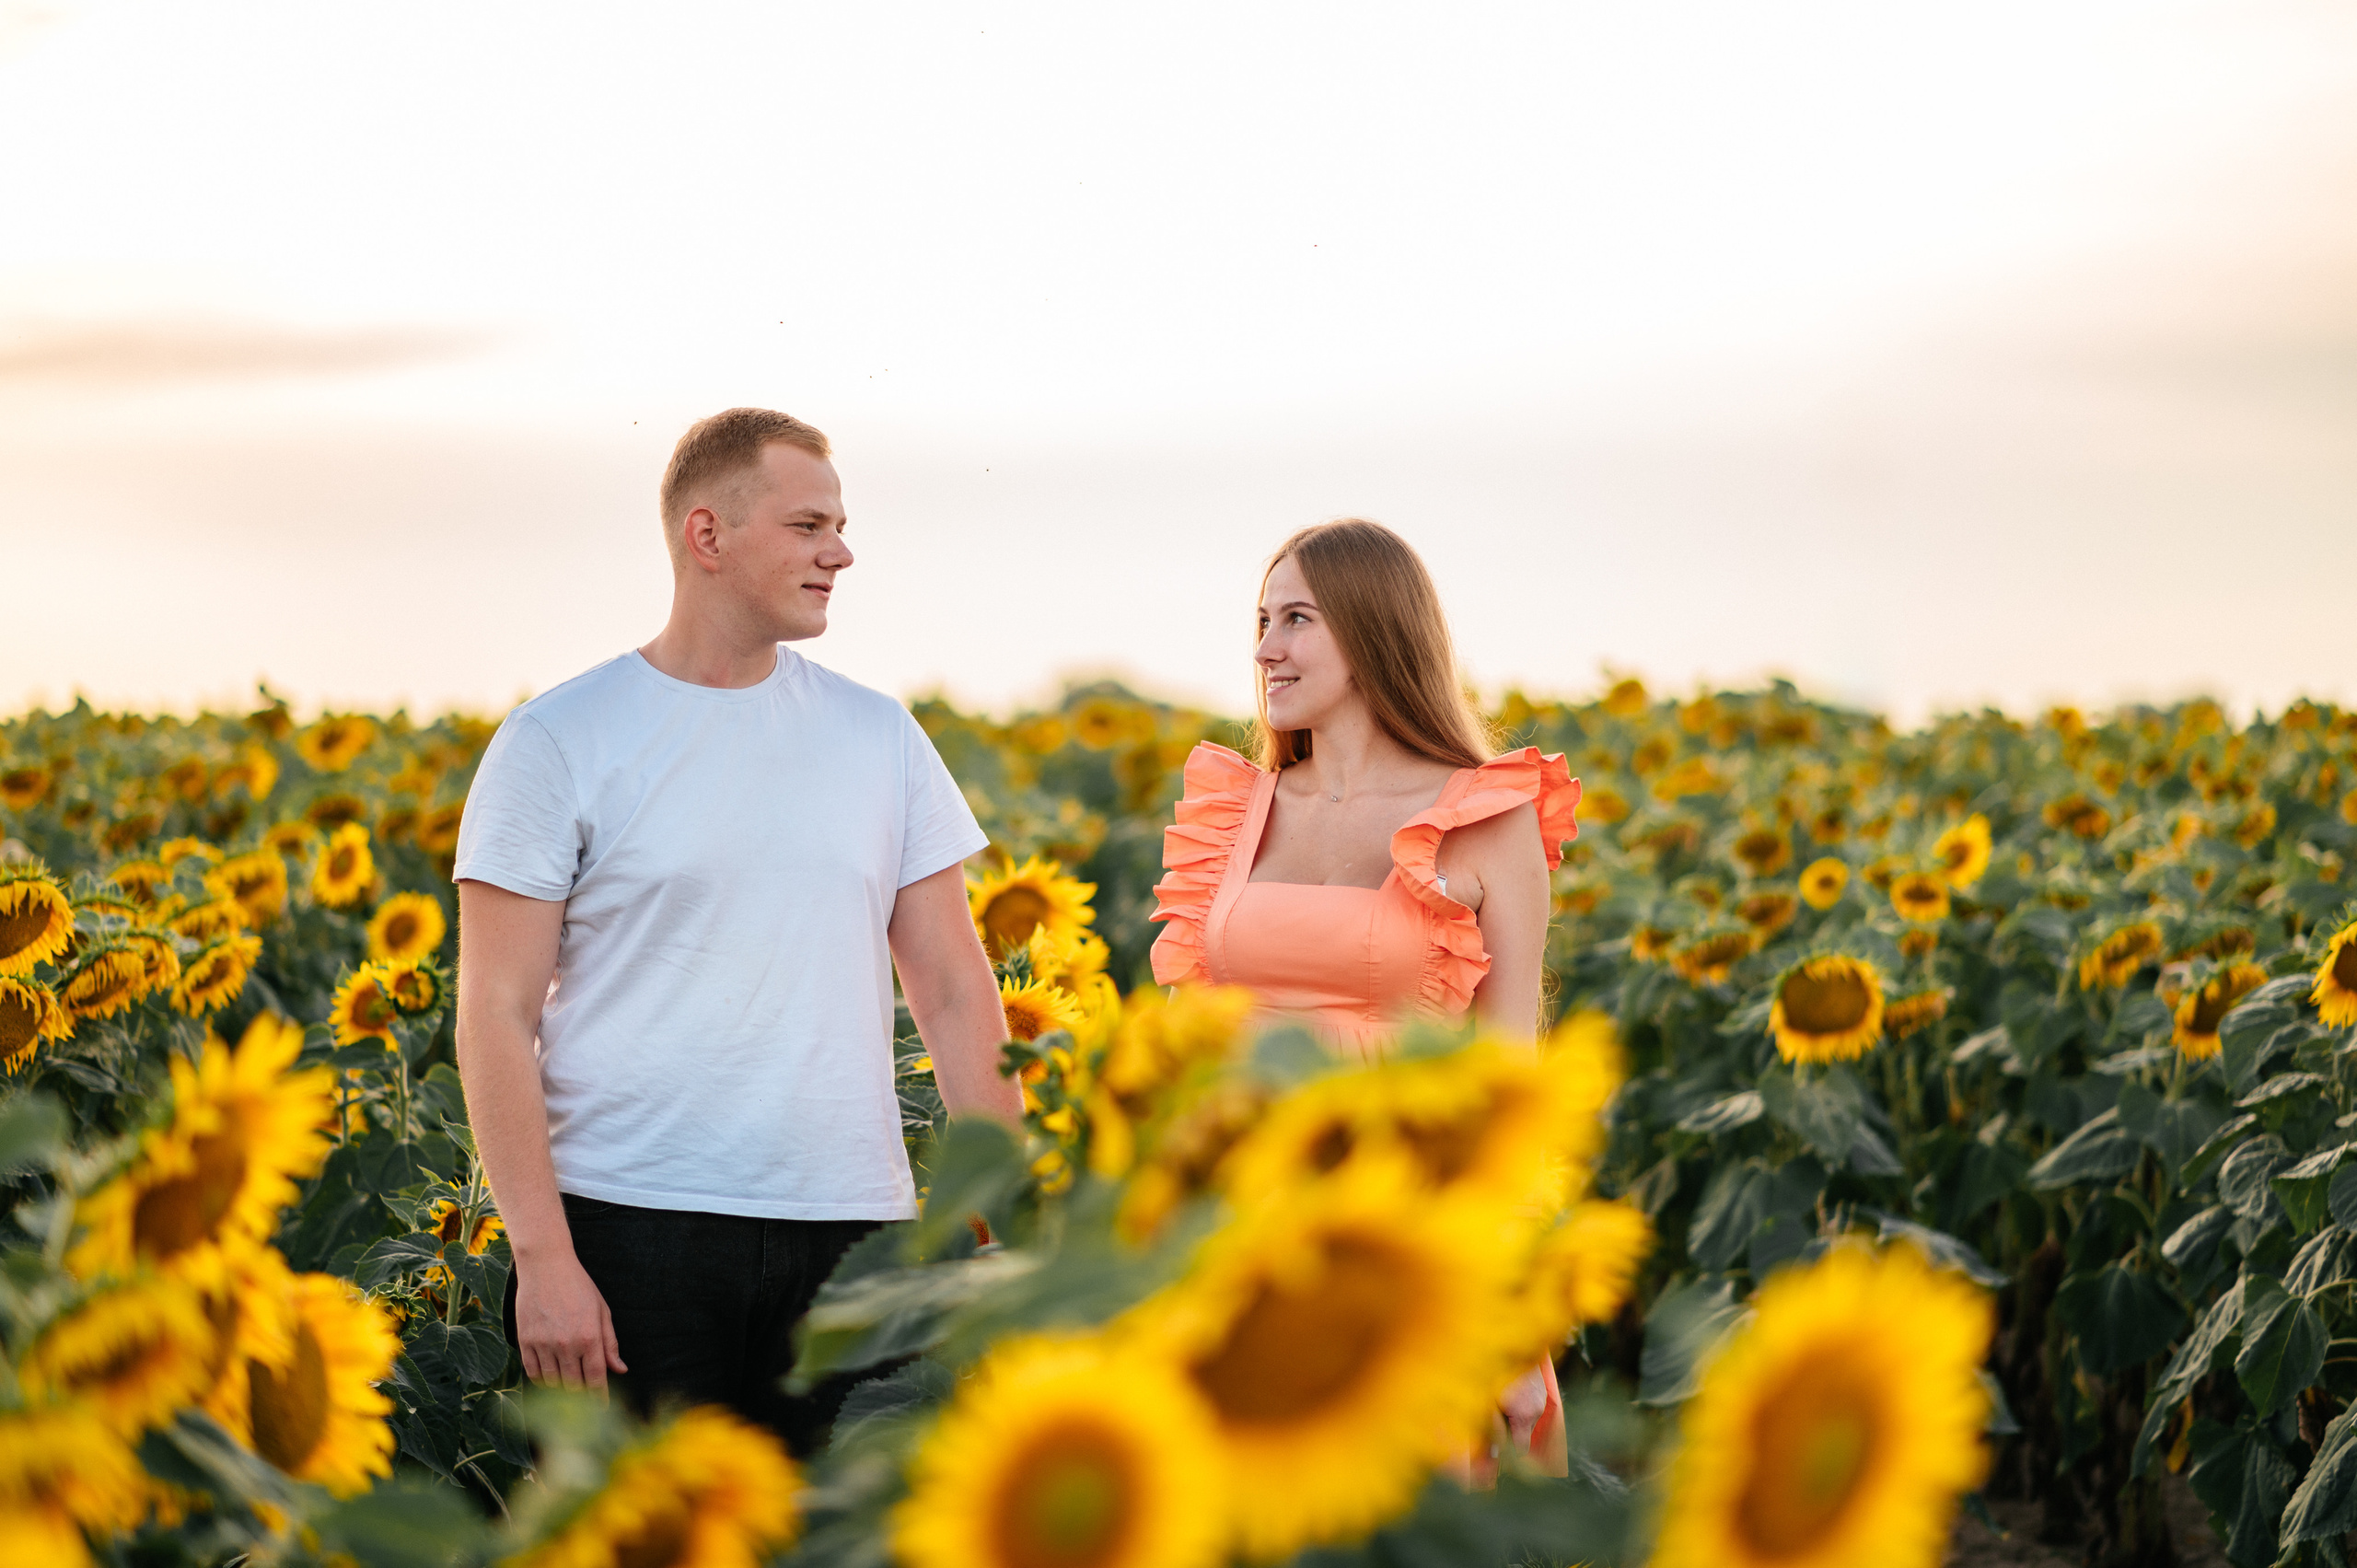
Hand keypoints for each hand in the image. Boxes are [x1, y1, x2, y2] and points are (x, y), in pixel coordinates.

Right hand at [514, 1248, 626, 1392]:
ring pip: (552, 1383)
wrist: (546, 1266)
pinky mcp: (525, 1341)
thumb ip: (610, 1342)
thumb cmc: (578, 1286)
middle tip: (585, 1403)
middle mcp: (566, 1344)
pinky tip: (550, 1378)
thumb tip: (619, 1369)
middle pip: (573, 1386)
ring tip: (568, 1390)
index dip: (600, 1399)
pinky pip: (533, 1372)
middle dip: (581, 1398)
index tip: (602, 1409)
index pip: (596, 1379)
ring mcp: (543, 1344)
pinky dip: (542, 1380)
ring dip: (561, 1390)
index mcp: (590, 1337)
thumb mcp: (601, 1311)